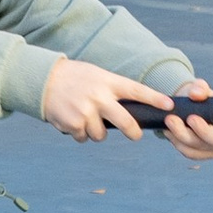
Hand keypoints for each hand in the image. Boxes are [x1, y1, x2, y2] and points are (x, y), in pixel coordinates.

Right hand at [40, 57, 163, 142]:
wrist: (43, 80)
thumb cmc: (75, 78)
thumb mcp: (96, 75)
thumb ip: (112, 90)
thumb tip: (131, 111)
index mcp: (107, 82)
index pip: (136, 90)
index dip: (154, 99)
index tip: (169, 106)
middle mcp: (99, 97)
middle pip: (125, 121)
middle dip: (133, 131)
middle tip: (135, 135)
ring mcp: (86, 112)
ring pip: (101, 135)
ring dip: (95, 131)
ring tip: (84, 116)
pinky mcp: (73, 124)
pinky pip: (83, 138)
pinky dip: (79, 133)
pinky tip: (71, 119)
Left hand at [159, 77, 212, 159]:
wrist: (184, 107)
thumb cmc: (199, 98)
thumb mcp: (200, 89)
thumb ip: (200, 88)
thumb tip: (196, 94)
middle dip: (205, 132)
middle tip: (190, 118)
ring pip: (200, 148)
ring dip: (183, 135)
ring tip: (170, 120)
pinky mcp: (199, 154)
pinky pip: (188, 152)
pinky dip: (177, 141)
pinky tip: (169, 130)